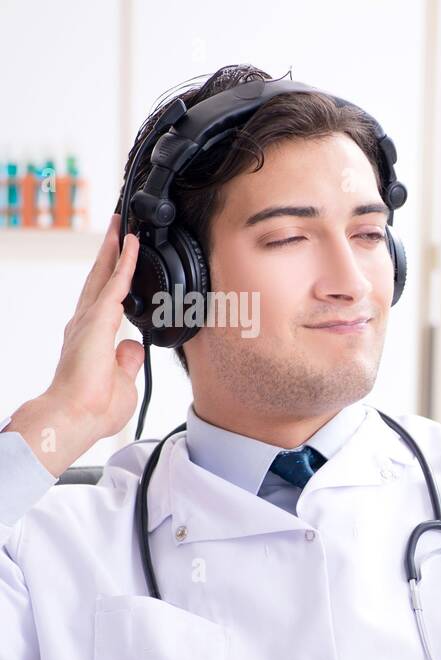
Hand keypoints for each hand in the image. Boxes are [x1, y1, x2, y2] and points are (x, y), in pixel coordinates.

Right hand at [2, 214, 144, 476]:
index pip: (104, 300)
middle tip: (117, 229)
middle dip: (109, 253)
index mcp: (91, 338)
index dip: (113, 278)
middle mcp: (86, 324)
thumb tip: (132, 346)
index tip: (122, 260)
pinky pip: (115, 285)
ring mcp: (89, 321)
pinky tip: (132, 246)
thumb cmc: (93, 408)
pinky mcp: (97, 322)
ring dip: (114, 250)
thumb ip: (126, 360)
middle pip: (99, 279)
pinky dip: (125, 264)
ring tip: (121, 227)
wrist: (74, 417)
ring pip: (104, 276)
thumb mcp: (121, 381)